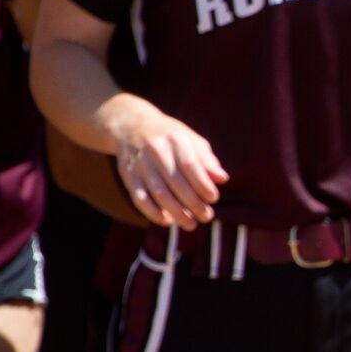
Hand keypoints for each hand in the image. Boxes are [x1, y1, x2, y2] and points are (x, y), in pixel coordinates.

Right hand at [110, 105, 227, 229]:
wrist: (131, 127)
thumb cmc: (170, 136)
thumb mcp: (191, 140)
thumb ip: (207, 160)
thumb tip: (222, 179)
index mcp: (176, 140)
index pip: (191, 166)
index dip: (203, 185)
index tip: (213, 199)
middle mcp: (156, 152)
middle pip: (176, 183)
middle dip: (193, 204)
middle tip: (207, 217)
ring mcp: (140, 165)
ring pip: (159, 194)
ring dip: (176, 213)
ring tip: (191, 224)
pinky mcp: (128, 177)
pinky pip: (140, 199)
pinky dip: (153, 213)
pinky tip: (168, 221)